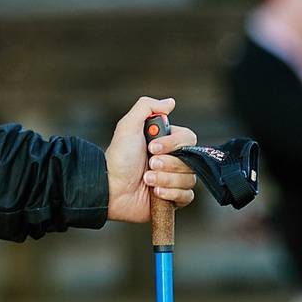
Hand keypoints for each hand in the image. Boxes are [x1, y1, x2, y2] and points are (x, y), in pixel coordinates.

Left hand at [105, 96, 198, 223]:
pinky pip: (187, 195)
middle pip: (191, 160)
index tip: (152, 147)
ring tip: (146, 179)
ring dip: (165, 179)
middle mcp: (172, 160)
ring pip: (189, 178)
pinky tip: (155, 193)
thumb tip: (170, 102)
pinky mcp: (173, 198)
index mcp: (166, 142)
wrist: (110, 189)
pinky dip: (170, 194)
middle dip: (168, 163)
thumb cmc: (118, 158)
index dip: (173, 143)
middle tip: (149, 164)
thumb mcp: (128, 126)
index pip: (188, 138)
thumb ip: (147, 107)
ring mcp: (174, 179)